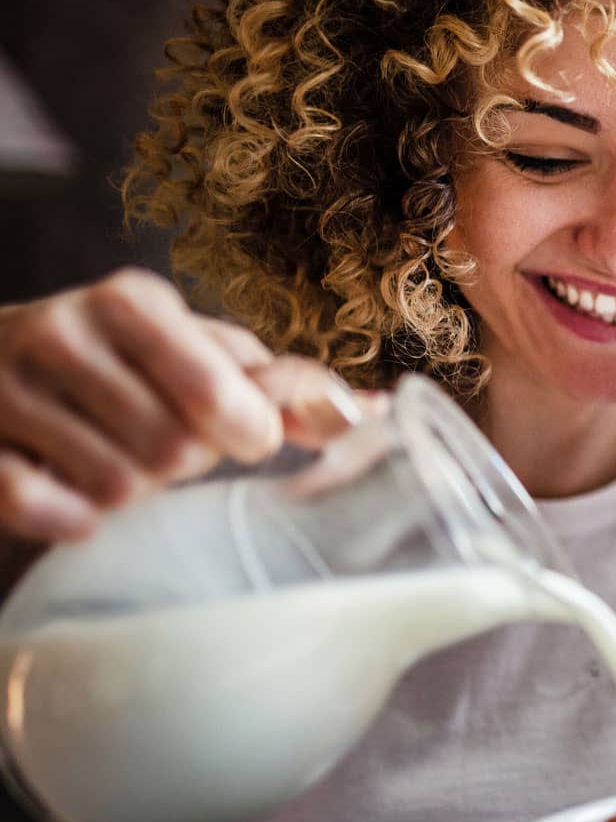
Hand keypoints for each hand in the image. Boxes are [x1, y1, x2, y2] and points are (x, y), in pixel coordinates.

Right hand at [0, 268, 374, 542]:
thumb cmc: (121, 363)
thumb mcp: (195, 351)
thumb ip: (279, 385)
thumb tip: (373, 412)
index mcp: (131, 303)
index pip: (215, 390)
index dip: (245, 432)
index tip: (244, 436)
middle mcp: (63, 332)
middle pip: (172, 451)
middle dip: (186, 465)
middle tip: (165, 446)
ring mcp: (3, 388)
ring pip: (113, 486)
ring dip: (130, 493)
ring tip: (116, 461)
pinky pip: (36, 507)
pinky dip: (69, 519)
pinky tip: (73, 500)